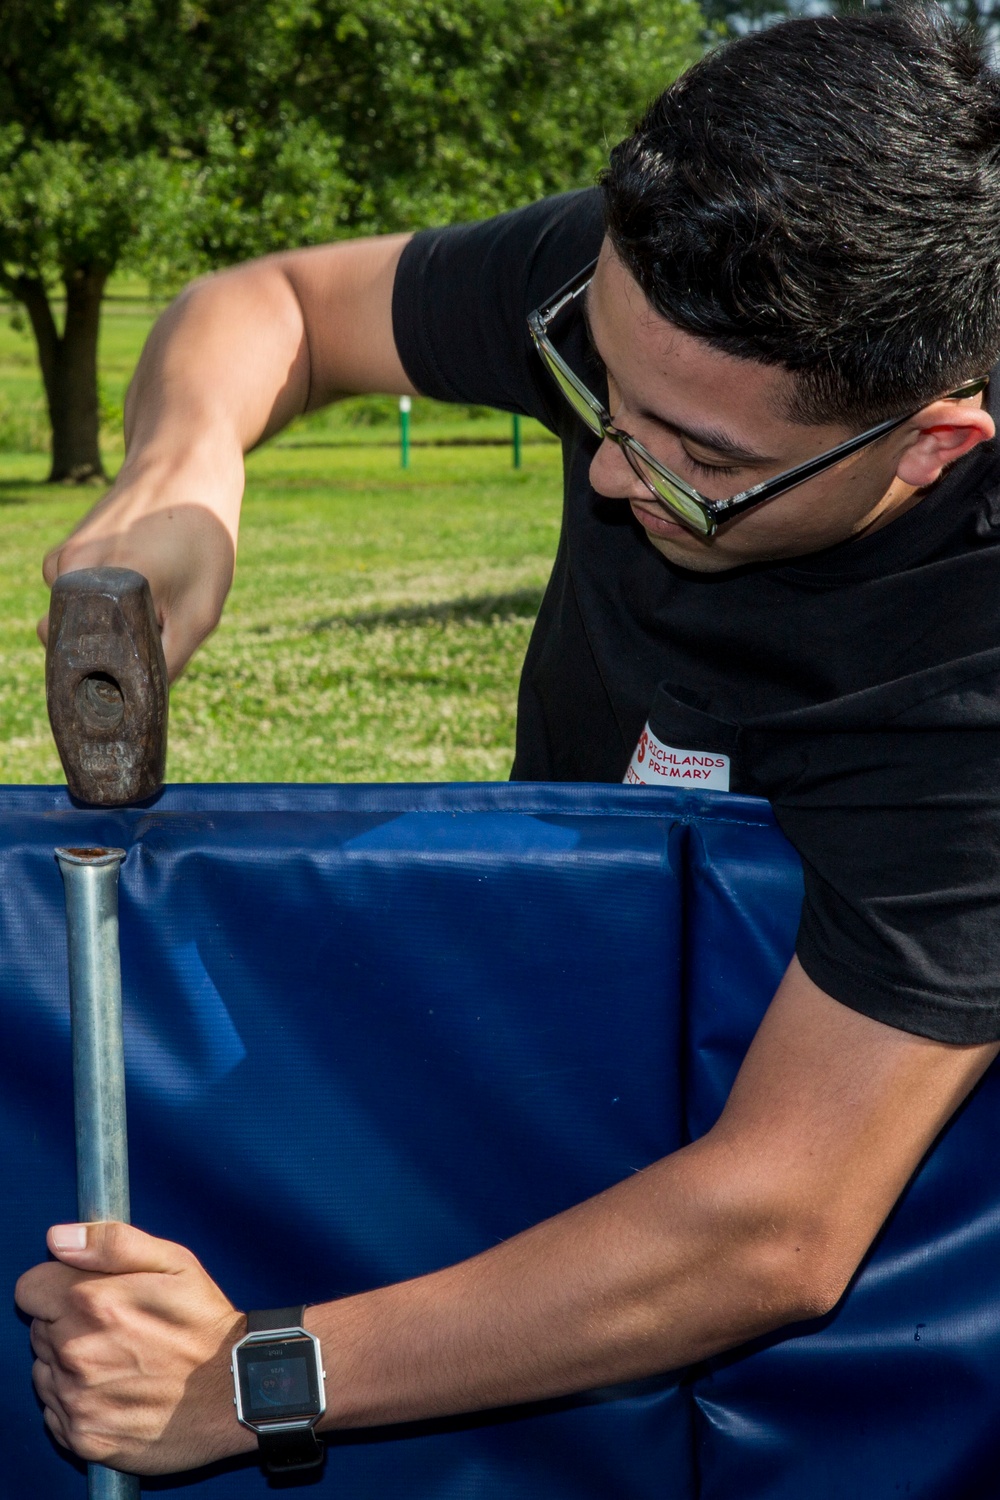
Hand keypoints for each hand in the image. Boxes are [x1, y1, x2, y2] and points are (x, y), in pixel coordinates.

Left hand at [15, 1221, 254, 1474]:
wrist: (235, 1392)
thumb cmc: (205, 1324)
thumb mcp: (175, 1263)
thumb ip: (112, 1242)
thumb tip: (58, 1237)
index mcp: (94, 1302)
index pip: (30, 1288)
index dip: (57, 1285)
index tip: (85, 1293)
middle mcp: (77, 1352)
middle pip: (39, 1329)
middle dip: (67, 1323)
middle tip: (116, 1328)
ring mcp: (77, 1399)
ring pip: (45, 1370)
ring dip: (70, 1364)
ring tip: (119, 1361)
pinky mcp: (84, 1437)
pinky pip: (55, 1411)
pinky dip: (76, 1401)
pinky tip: (114, 1391)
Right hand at [38, 473, 237, 681]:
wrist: (184, 466)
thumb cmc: (201, 535)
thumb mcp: (202, 609)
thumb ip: (172, 661)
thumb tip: (142, 702)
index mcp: (97, 589)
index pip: (90, 668)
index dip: (118, 683)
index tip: (147, 674)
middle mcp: (66, 576)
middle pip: (79, 651)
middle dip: (114, 655)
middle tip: (159, 622)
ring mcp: (59, 564)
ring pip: (77, 628)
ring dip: (110, 627)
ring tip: (154, 592)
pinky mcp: (60, 555)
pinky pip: (74, 604)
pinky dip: (101, 605)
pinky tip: (137, 576)